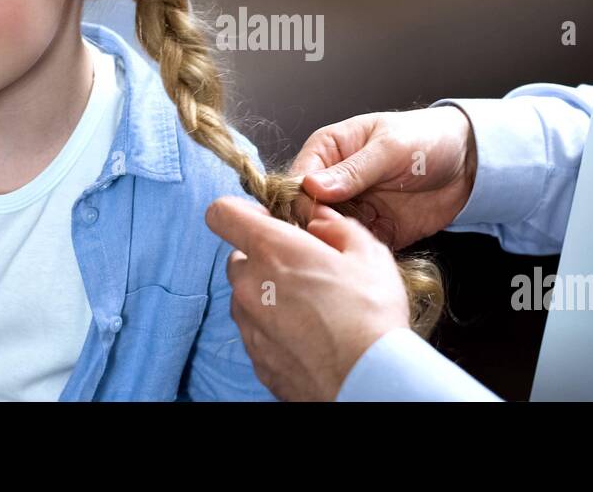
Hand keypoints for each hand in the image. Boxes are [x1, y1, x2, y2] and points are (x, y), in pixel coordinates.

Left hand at [206, 195, 409, 399]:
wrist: (368, 381)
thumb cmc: (370, 314)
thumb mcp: (368, 253)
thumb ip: (336, 226)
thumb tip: (319, 221)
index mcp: (271, 250)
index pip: (221, 214)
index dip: (241, 212)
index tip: (268, 220)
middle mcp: (249, 286)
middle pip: (238, 259)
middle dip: (265, 258)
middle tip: (306, 269)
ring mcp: (249, 325)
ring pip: (247, 297)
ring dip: (270, 295)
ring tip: (313, 308)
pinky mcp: (256, 358)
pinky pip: (257, 331)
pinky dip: (276, 327)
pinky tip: (310, 335)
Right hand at [289, 106, 477, 249]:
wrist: (469, 162)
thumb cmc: (426, 139)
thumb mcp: (390, 148)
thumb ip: (353, 170)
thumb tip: (312, 187)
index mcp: (328, 150)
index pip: (298, 180)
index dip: (299, 202)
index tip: (312, 219)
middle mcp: (333, 182)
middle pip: (307, 212)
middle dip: (315, 230)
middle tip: (331, 243)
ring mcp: (352, 208)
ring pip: (328, 234)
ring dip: (336, 246)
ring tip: (350, 253)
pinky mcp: (373, 231)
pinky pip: (355, 249)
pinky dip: (358, 256)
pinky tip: (366, 261)